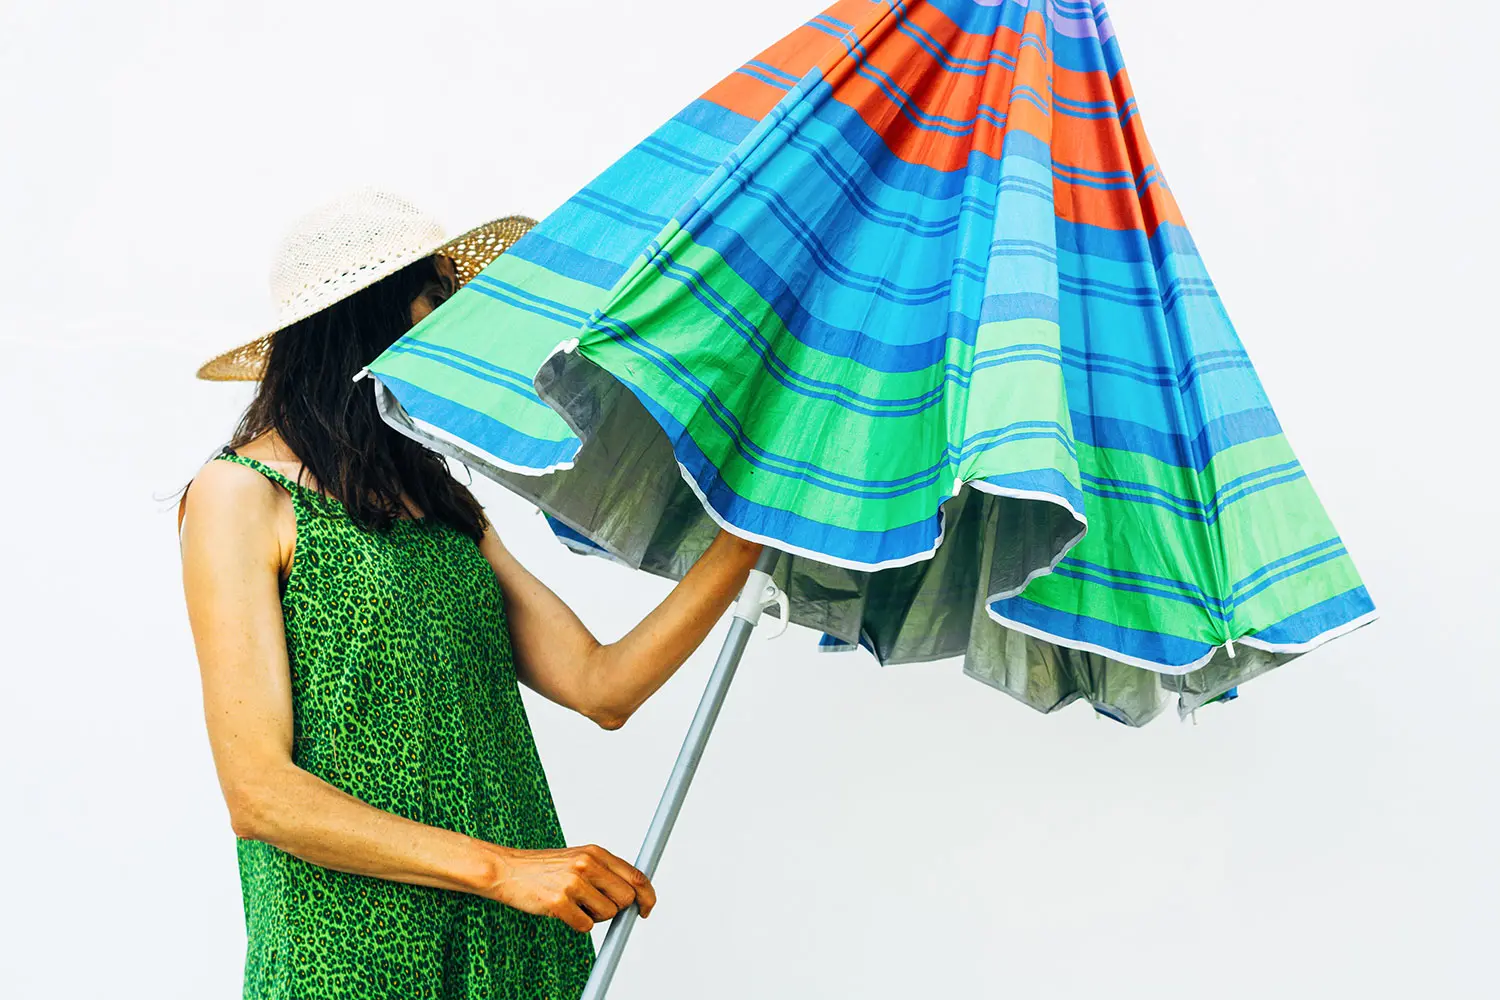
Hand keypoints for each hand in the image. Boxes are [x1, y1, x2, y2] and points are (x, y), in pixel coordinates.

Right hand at [484, 844, 655, 931]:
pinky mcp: (558, 902)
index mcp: (595, 852)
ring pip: (607, 914)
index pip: (636, 875)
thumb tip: (634, 893)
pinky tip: (563, 912)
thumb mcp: (578, 858)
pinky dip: (578, 925)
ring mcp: (572, 882)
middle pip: (626, 898)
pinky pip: (585, 926)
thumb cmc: (542, 868)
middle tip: (596, 906)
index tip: (647, 909)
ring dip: (594, 917)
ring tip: (574, 905)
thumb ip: (604, 871)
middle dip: (617, 909)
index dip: (647, 895)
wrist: (505, 870)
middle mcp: (587, 864)